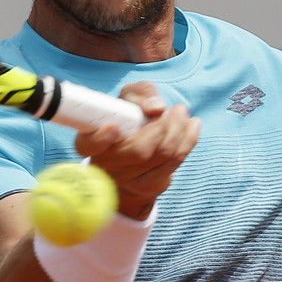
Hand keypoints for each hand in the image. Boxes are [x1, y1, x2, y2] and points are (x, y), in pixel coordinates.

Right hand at [74, 82, 199, 219]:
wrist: (132, 160)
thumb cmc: (127, 122)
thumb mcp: (126, 101)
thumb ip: (137, 94)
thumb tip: (156, 108)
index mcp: (90, 143)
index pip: (88, 146)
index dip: (100, 139)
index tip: (113, 128)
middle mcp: (106, 166)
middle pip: (139, 151)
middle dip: (164, 127)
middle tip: (175, 109)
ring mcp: (129, 181)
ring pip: (162, 156)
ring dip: (180, 130)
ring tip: (182, 112)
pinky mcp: (150, 188)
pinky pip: (175, 162)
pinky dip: (188, 140)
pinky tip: (193, 125)